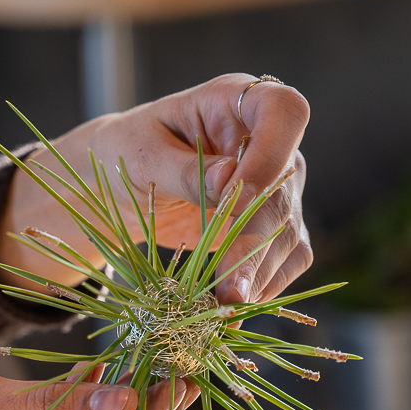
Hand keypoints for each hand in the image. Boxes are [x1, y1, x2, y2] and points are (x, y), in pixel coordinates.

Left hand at [0, 74, 311, 303]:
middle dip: (256, 238)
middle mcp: (267, 140)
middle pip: (286, 184)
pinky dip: (265, 283)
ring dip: (260, 272)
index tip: (238, 195)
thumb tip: (230, 179)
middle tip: (230, 286)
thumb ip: (182, 169)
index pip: (283, 111)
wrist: (120, 186)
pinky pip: (288, 256)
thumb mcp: (140, 156)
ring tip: (226, 308)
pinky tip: (234, 304)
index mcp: (235, 101)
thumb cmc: (125, 153)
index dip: (272, 152)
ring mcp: (277, 184)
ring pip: (289, 228)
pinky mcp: (272, 224)